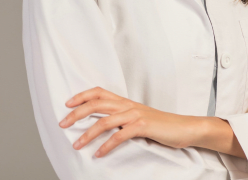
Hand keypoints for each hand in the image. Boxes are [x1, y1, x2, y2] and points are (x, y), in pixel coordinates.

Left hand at [61, 88, 210, 157]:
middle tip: (62, 124)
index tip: (67, 104)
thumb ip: (121, 119)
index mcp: (126, 102)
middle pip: (97, 104)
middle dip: (76, 114)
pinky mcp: (144, 126)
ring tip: (76, 145)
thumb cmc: (161, 126)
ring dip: (87, 134)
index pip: (100, 92)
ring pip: (105, 120)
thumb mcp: (138, 118)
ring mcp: (137, 115)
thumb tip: (100, 126)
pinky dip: (107, 145)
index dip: (82, 96)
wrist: (185, 128)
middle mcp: (129, 105)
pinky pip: (120, 135)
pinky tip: (99, 153)